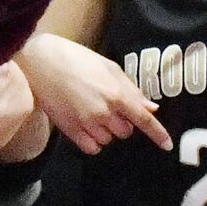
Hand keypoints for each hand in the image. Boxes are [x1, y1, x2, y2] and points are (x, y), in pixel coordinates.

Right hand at [23, 32, 165, 153]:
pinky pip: (92, 147)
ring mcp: (86, 123)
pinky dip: (94, 140)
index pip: (144, 119)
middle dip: (122, 121)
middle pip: (126, 131)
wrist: (39, 61)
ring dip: (106, 129)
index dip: (158, 134)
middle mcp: (104, 112)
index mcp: (116, 94)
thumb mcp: (108, 67)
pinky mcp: (70, 130)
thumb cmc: (75, 58)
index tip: (167, 145)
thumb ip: (130, 89)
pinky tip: (86, 125)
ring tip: (92, 110)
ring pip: (109, 139)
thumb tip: (151, 108)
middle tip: (108, 104)